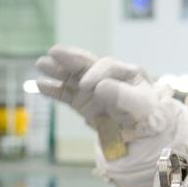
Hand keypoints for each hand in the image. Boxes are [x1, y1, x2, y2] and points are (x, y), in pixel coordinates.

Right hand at [34, 45, 161, 131]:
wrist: (144, 135)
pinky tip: (40, 85)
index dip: (95, 74)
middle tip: (54, 52)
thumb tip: (99, 87)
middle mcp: (106, 77)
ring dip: (57, 70)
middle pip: (86, 64)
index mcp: (124, 72)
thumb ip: (123, 96)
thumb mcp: (142, 105)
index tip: (86, 86)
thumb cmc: (147, 116)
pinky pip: (66, 94)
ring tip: (41, 63)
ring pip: (72, 77)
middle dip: (70, 58)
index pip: (106, 67)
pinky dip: (53, 90)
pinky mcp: (83, 103)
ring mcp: (92, 90)